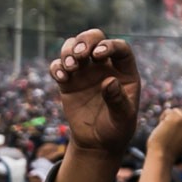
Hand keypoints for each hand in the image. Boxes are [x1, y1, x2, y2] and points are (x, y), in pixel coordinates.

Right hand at [49, 29, 139, 154]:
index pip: (120, 48)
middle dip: (85, 40)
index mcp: (124, 71)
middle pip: (94, 38)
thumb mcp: (122, 118)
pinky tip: (62, 78)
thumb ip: (118, 100)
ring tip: (71, 67)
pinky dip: (57, 67)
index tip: (99, 54)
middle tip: (80, 55)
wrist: (97, 143)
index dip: (110, 45)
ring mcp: (85, 72)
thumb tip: (109, 82)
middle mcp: (104, 66)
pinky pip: (59, 66)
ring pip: (74, 46)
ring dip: (69, 51)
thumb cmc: (117, 129)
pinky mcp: (69, 81)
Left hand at [148, 107, 181, 159]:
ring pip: (175, 111)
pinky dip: (162, 118)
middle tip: (167, 132)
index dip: (177, 126)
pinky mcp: (177, 118)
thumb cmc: (166, 152)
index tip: (172, 137)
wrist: (161, 156)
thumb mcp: (179, 144)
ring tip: (163, 129)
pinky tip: (161, 127)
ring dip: (167, 118)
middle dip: (173, 120)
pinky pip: (168, 111)